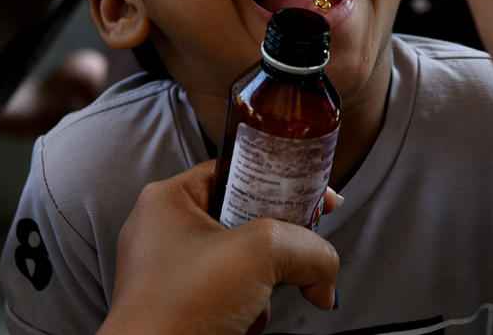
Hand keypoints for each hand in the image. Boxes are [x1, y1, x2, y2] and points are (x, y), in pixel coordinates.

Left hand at [98, 161, 339, 334]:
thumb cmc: (178, 307)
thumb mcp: (258, 253)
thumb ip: (306, 247)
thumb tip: (325, 270)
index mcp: (170, 199)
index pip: (239, 172)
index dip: (281, 181)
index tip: (316, 195)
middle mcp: (166, 231)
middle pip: (246, 219)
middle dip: (275, 246)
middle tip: (297, 255)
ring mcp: (172, 272)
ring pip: (242, 263)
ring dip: (261, 287)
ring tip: (251, 304)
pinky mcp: (182, 308)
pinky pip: (231, 296)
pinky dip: (247, 312)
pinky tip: (240, 324)